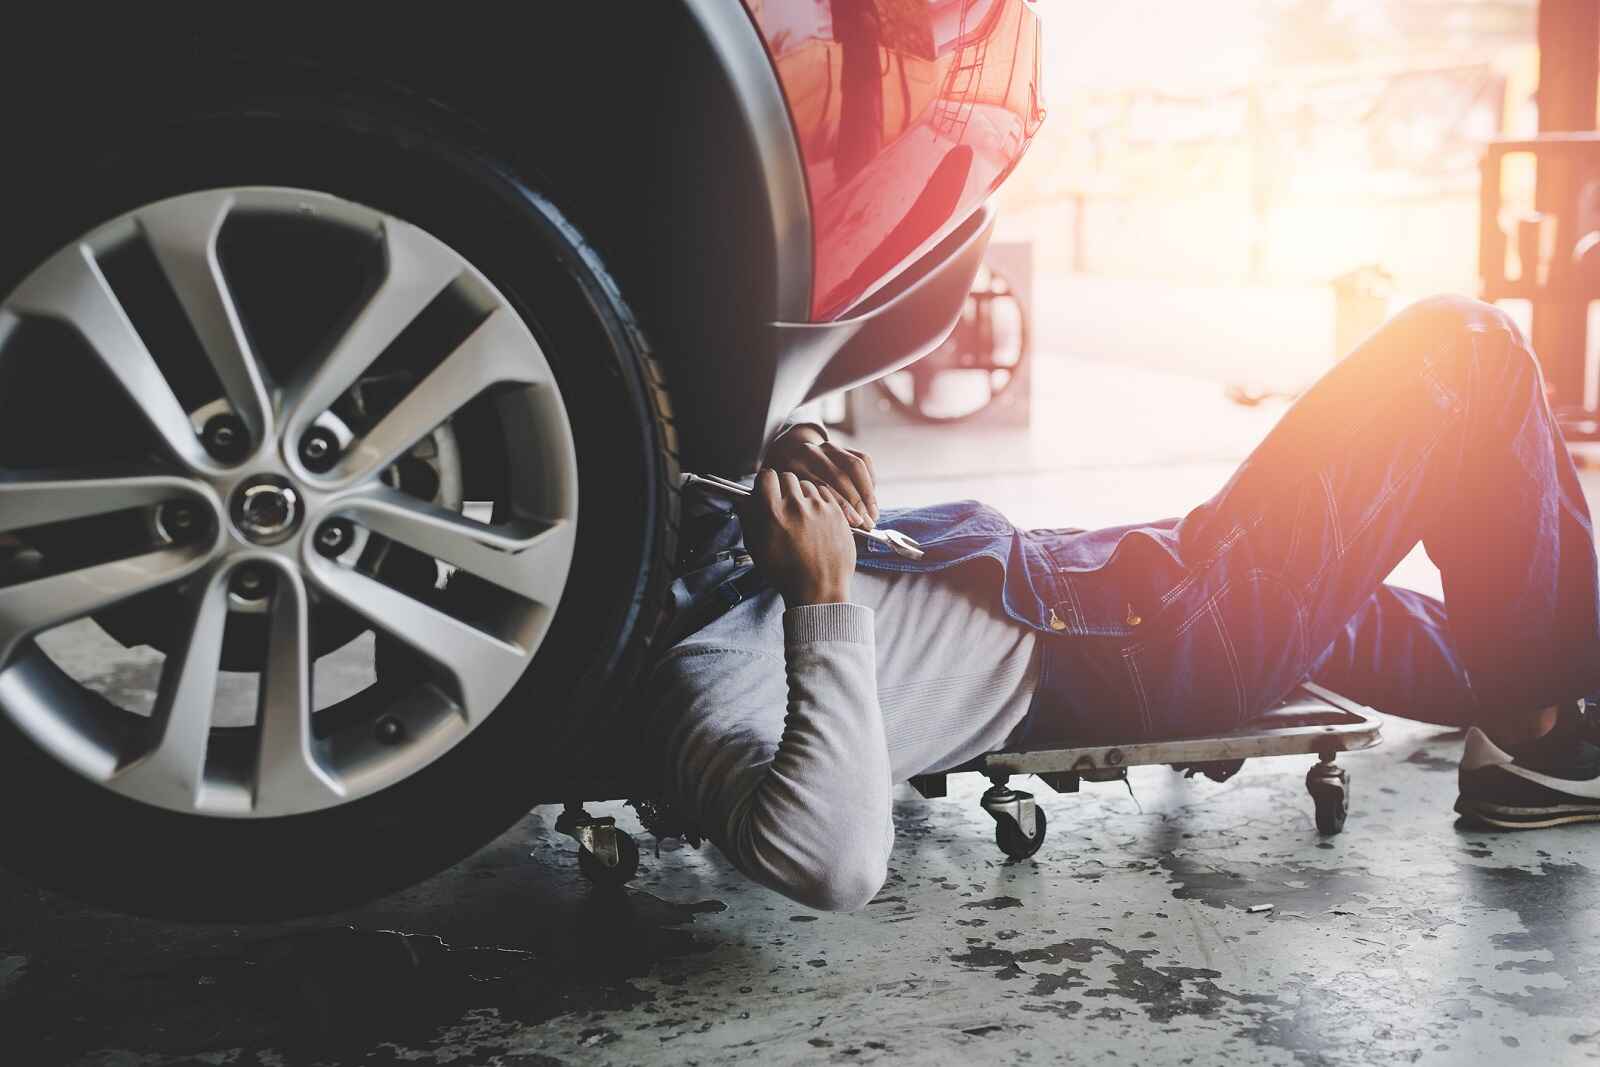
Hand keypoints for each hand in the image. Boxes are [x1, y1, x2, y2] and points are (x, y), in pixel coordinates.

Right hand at [737, 469, 855, 606]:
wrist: (819, 590)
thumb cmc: (785, 573)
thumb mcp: (757, 548)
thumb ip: (748, 519)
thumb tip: (744, 499)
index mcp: (773, 512)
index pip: (766, 476)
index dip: (764, 483)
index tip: (766, 491)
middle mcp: (796, 505)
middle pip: (787, 477)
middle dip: (783, 488)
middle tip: (783, 504)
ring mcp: (819, 508)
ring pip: (807, 485)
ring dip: (801, 495)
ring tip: (801, 514)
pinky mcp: (837, 512)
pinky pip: (824, 494)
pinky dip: (818, 501)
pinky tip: (815, 517)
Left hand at [764, 425, 878, 527]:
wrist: (788, 456)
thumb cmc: (790, 489)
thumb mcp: (790, 496)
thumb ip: (807, 508)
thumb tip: (837, 530)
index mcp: (795, 466)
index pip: (822, 486)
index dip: (843, 505)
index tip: (856, 523)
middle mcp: (811, 452)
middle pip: (841, 475)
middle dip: (858, 501)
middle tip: (868, 522)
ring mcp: (828, 447)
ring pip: (856, 465)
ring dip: (868, 491)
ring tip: (873, 513)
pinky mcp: (842, 445)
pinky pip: (863, 459)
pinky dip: (870, 480)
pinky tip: (871, 499)